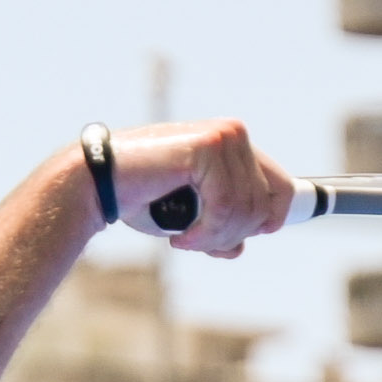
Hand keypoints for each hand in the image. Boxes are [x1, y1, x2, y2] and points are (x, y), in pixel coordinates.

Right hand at [93, 117, 296, 258]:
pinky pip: (226, 208)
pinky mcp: (207, 148)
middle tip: (198, 243)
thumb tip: (241, 246)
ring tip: (186, 240)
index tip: (238, 241)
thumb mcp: (191, 216)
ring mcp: (223, 137)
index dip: (270, 221)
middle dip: (233, 235)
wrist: (99, 185)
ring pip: (246, 211)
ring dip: (215, 238)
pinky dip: (205, 233)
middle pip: (266, 205)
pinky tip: (181, 237)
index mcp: (235, 145)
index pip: (282, 188)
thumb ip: (220, 226)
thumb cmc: (141, 198)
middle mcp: (234, 135)